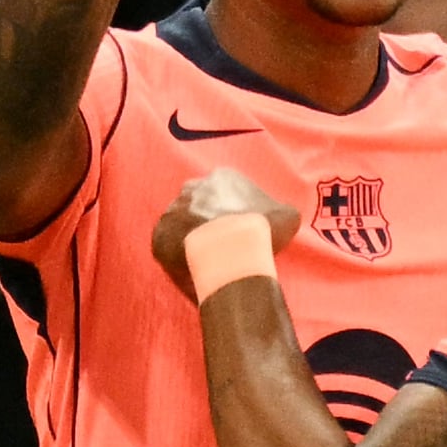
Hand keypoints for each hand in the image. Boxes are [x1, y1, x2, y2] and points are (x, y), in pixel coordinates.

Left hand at [150, 167, 299, 298]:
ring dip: (191, 238)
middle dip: (208, 222)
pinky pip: (169, 246)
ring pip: (182, 224)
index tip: (240, 231)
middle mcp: (193, 188)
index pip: (225, 192)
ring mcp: (173, 209)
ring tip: (206, 260)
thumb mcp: (286, 217)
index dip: (234, 214)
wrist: (232, 250)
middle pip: (200, 205)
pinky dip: (178, 256)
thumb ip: (282, 214)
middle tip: (221, 246)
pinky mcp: (160, 234)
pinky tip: (192, 268)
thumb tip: (285, 219)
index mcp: (222, 178)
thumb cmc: (261, 229)